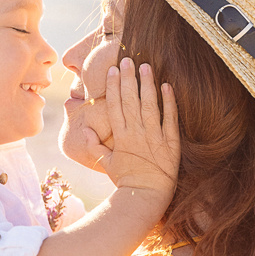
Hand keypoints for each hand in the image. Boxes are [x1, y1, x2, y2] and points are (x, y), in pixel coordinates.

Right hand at [85, 58, 179, 206]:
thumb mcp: (106, 164)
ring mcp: (154, 136)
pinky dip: (170, 102)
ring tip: (145, 66)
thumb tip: (84, 131)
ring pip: (149, 105)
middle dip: (128, 78)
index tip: (112, 70)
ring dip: (147, 84)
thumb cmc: (125, 180)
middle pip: (131, 100)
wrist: (146, 196)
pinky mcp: (170, 142)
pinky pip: (170, 118)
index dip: (113, 86)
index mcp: (120, 136)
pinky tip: (167, 86)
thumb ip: (94, 146)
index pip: (115, 105)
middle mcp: (136, 133)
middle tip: (127, 59)